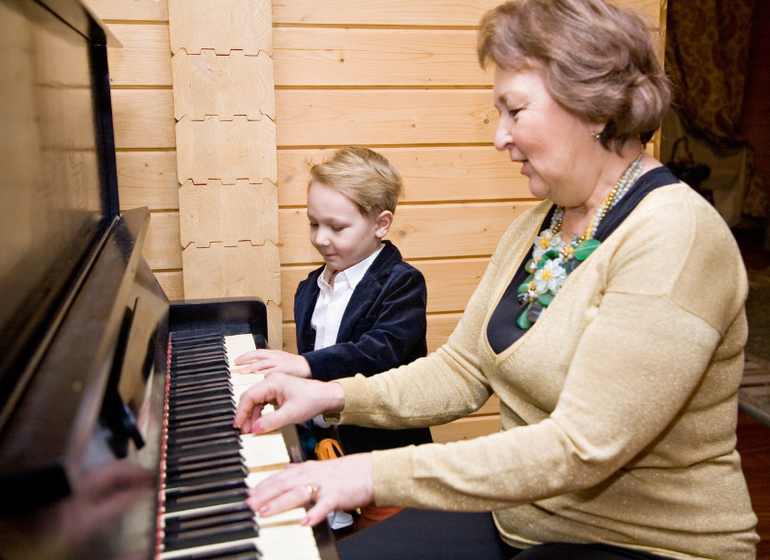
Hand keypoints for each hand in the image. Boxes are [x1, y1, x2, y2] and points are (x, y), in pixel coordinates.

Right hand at [234, 373, 344, 433]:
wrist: (325, 397)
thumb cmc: (311, 400)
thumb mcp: (290, 414)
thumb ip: (271, 422)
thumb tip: (255, 429)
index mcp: (272, 382)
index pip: (249, 396)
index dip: (241, 412)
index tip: (237, 425)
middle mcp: (270, 381)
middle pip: (250, 399)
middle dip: (246, 416)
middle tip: (244, 431)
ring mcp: (273, 386)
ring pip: (255, 402)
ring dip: (253, 416)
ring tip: (252, 430)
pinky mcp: (276, 392)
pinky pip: (262, 403)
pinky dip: (260, 414)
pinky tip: (259, 424)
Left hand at [235, 349, 311, 377]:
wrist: (308, 366)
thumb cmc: (295, 366)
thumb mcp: (281, 360)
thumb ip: (269, 364)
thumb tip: (257, 370)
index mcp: (274, 354)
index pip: (256, 352)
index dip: (245, 355)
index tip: (237, 360)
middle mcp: (275, 357)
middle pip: (256, 356)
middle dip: (245, 360)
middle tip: (237, 365)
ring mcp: (278, 363)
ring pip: (261, 364)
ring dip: (251, 368)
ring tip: (243, 372)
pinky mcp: (282, 370)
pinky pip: (270, 372)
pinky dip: (262, 375)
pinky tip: (256, 378)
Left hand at [248, 453, 373, 526]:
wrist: (373, 471)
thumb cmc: (348, 471)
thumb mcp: (321, 467)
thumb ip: (302, 468)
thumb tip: (285, 469)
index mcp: (308, 468)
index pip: (279, 476)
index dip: (262, 485)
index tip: (248, 493)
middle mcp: (313, 474)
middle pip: (284, 484)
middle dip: (264, 494)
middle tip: (248, 504)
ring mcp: (325, 485)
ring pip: (298, 493)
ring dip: (280, 503)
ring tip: (265, 512)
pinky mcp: (338, 496)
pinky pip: (324, 506)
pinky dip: (314, 514)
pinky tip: (304, 522)